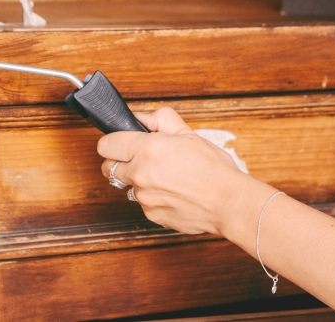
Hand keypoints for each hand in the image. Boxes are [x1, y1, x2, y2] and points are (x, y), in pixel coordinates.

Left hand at [98, 107, 249, 234]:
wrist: (228, 203)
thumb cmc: (214, 169)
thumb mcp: (189, 133)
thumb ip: (160, 120)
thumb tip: (142, 118)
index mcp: (147, 150)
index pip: (106, 145)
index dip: (114, 142)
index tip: (122, 143)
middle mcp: (140, 175)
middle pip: (109, 168)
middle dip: (121, 162)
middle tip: (141, 159)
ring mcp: (144, 198)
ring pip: (128, 187)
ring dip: (139, 181)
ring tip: (166, 178)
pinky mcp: (151, 215)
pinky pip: (143, 204)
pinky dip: (153, 198)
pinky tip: (173, 193)